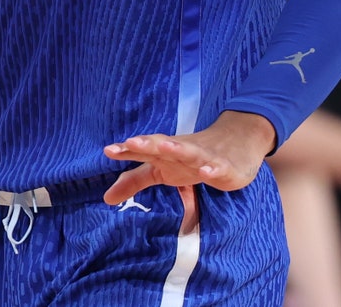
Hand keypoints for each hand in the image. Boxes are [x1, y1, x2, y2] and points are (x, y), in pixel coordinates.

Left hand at [102, 110, 276, 204]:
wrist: (234, 143)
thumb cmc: (189, 159)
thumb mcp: (161, 171)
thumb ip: (135, 181)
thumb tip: (106, 198)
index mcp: (164, 152)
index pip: (143, 150)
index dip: (127, 150)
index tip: (109, 150)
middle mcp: (181, 151)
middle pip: (162, 145)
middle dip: (147, 143)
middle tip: (130, 142)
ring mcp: (203, 156)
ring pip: (189, 151)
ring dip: (177, 148)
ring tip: (164, 146)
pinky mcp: (224, 166)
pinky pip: (218, 167)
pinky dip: (213, 169)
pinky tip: (207, 172)